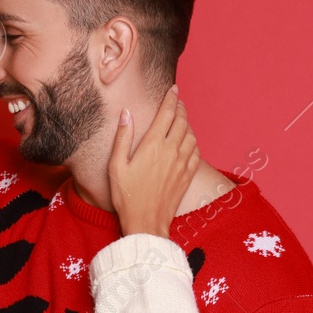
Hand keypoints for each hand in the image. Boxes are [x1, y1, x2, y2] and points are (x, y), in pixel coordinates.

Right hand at [109, 84, 200, 238]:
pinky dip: (193, 141)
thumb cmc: (126, 196)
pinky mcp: (187, 176)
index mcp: (152, 145)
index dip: (171, 98)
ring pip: (191, 135)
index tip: (173, 89)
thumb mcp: (116, 166)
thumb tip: (126, 113)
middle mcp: (171, 151)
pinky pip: (196, 152)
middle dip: (180, 108)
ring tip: (182, 118)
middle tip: (178, 101)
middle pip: (181, 121)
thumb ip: (122, 137)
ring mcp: (181, 164)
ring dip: (188, 123)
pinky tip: (188, 141)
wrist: (146, 223)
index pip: (166, 113)